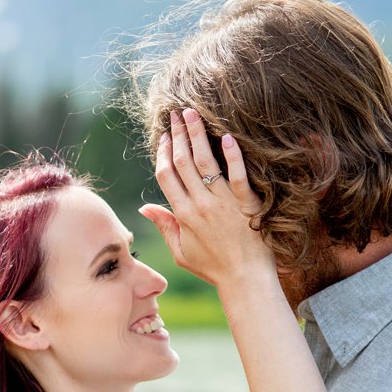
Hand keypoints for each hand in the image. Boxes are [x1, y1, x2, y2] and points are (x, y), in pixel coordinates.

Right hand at [141, 108, 273, 293]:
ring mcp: (223, 203)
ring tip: (193, 113)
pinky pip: (237, 175)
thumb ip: (164, 225)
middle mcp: (199, 205)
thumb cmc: (212, 267)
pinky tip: (227, 137)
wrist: (244, 278)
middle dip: (178, 135)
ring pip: (205, 162)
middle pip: (183, 162)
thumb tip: (145, 207)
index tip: (165, 137)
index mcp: (182, 215)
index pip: (167, 176)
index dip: (164, 153)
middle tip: (177, 113)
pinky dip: (232, 155)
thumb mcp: (181, 251)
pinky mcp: (246, 203)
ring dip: (197, 135)